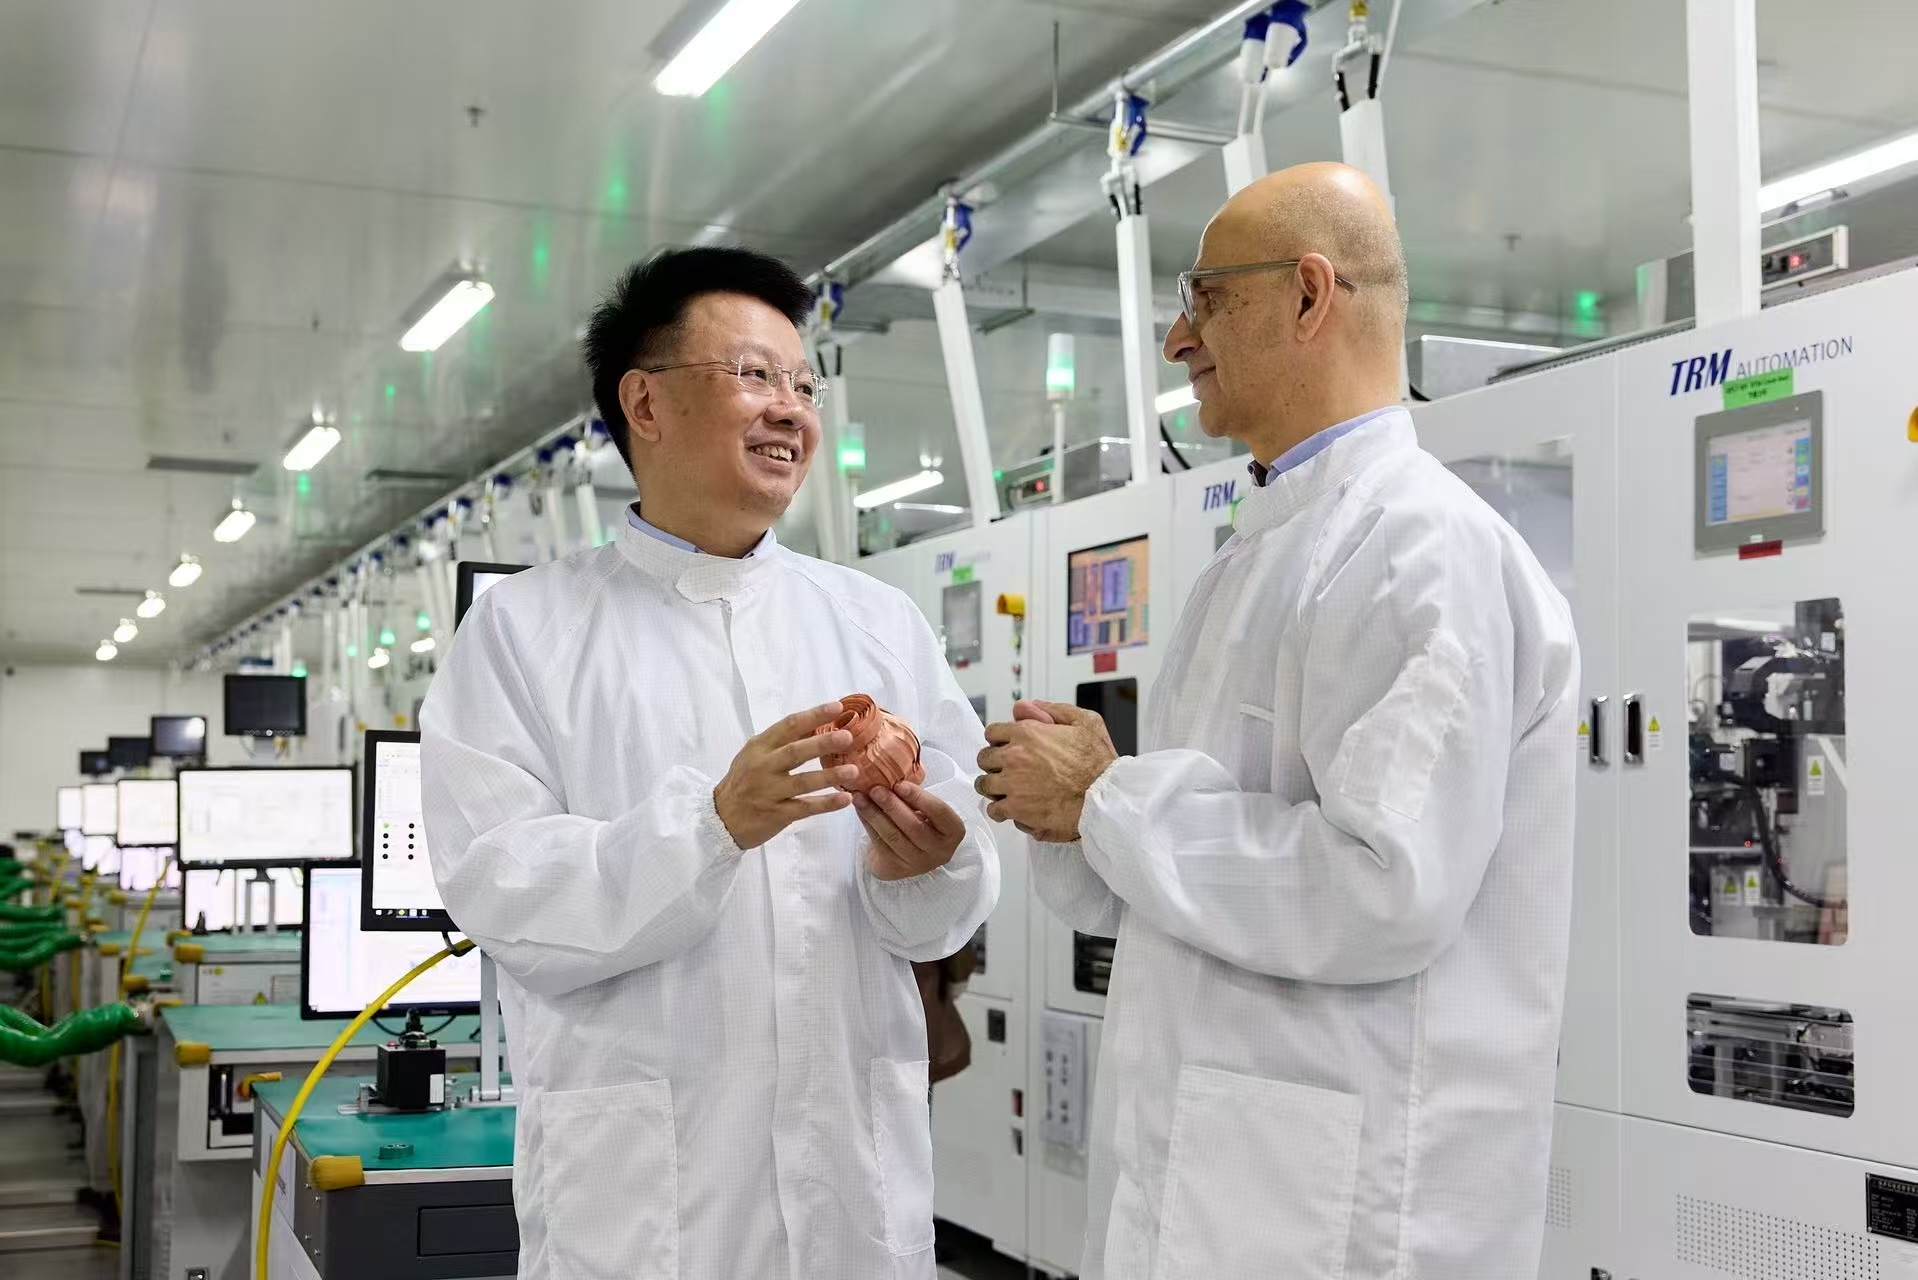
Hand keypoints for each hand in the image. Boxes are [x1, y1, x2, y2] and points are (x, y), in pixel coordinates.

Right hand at [714, 703, 860, 849]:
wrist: (721, 818)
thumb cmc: (744, 781)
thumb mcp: (755, 755)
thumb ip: (782, 741)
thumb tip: (815, 723)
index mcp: (759, 747)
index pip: (788, 726)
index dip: (813, 715)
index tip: (837, 707)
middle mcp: (763, 767)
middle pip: (795, 752)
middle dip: (822, 743)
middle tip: (848, 737)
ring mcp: (769, 792)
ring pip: (803, 782)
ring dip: (829, 776)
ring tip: (853, 771)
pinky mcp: (776, 814)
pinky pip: (805, 808)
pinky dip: (826, 804)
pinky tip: (846, 799)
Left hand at [854, 783, 967, 880]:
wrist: (907, 854)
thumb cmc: (920, 822)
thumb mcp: (925, 810)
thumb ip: (914, 797)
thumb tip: (889, 778)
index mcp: (953, 831)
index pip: (939, 812)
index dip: (919, 797)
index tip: (899, 784)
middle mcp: (939, 851)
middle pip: (914, 826)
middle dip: (892, 806)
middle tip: (875, 789)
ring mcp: (918, 863)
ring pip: (893, 836)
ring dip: (874, 814)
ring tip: (860, 797)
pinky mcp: (896, 869)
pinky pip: (879, 844)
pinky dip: (867, 824)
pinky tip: (859, 811)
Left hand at [974, 700, 1118, 842]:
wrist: (1105, 797)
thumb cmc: (1099, 763)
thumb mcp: (1085, 721)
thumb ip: (1053, 710)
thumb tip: (1026, 707)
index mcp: (1027, 733)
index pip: (993, 732)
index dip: (999, 740)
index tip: (1005, 748)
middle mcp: (1014, 757)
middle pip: (984, 758)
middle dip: (993, 763)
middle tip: (1005, 770)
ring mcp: (1012, 783)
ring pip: (984, 784)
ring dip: (993, 787)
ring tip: (1005, 790)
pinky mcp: (1016, 808)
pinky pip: (994, 809)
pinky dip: (1000, 810)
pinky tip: (1010, 808)